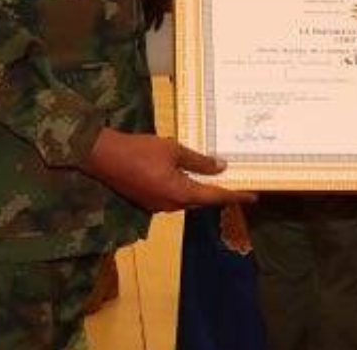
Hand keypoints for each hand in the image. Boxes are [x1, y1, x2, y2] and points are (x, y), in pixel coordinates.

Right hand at [82, 128, 256, 212]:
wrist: (103, 156)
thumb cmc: (140, 150)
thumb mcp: (173, 150)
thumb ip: (198, 161)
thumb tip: (220, 167)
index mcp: (181, 194)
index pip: (215, 197)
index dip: (235, 195)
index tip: (253, 196)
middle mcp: (171, 205)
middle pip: (201, 201)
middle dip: (217, 193)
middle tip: (234, 182)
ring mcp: (157, 205)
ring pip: (186, 199)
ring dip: (199, 190)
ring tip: (212, 177)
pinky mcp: (146, 201)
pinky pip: (172, 197)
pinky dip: (183, 188)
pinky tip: (185, 175)